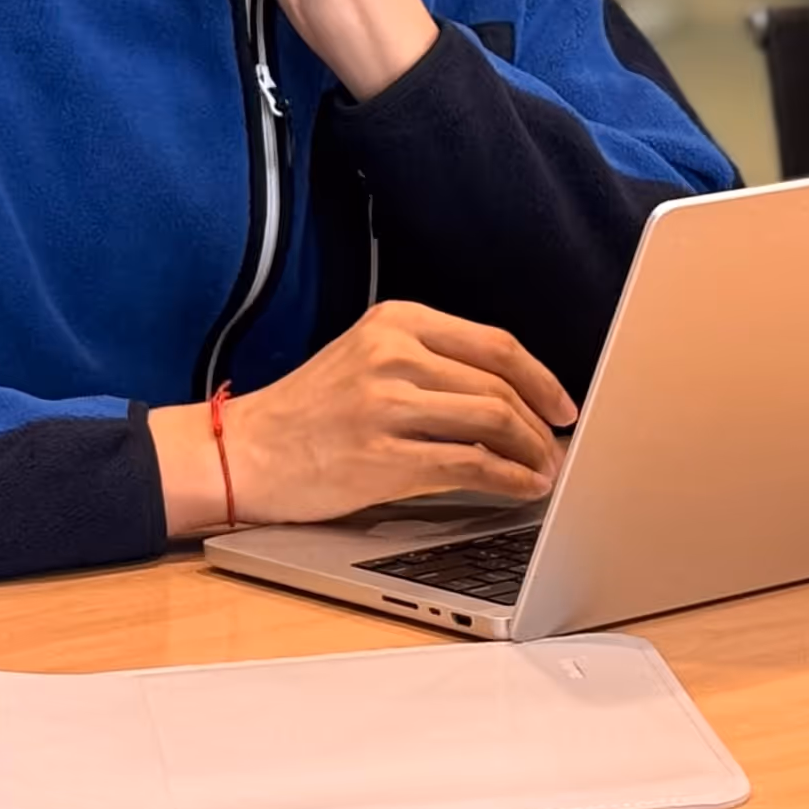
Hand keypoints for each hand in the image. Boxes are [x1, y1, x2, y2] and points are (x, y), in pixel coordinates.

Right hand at [149, 301, 577, 536]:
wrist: (245, 451)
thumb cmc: (310, 411)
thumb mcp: (367, 358)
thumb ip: (430, 363)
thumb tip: (512, 396)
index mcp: (396, 320)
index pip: (494, 344)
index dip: (542, 377)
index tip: (564, 404)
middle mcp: (392, 354)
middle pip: (499, 385)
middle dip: (541, 422)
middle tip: (559, 446)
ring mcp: (386, 405)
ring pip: (491, 421)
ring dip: (531, 452)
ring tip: (545, 470)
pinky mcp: (381, 457)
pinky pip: (467, 466)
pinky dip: (506, 479)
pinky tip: (520, 487)